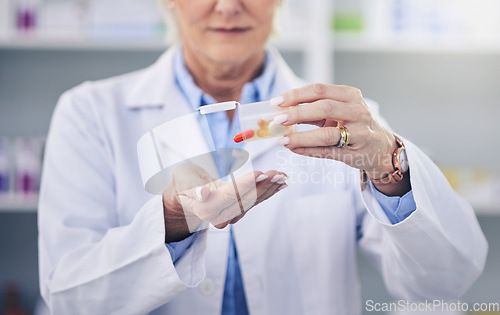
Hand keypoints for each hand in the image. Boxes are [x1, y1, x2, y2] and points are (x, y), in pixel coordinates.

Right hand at [163, 164, 286, 241]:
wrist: (186, 198)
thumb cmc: (184, 184)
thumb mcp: (182, 180)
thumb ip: (192, 186)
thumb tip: (203, 193)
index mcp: (206, 209)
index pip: (229, 195)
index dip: (246, 184)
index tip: (260, 173)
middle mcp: (220, 217)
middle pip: (245, 200)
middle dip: (263, 186)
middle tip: (277, 173)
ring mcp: (231, 216)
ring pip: (253, 202)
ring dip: (270, 189)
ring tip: (283, 177)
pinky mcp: (239, 212)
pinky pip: (256, 201)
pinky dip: (270, 191)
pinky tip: (282, 184)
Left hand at [272, 83, 409, 195]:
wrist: (382, 148)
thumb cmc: (355, 125)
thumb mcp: (340, 110)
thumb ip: (315, 109)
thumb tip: (282, 110)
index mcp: (350, 95)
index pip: (319, 90)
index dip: (296, 95)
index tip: (277, 101)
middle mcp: (357, 111)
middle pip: (324, 108)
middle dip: (298, 113)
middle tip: (278, 119)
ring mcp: (359, 133)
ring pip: (326, 134)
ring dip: (301, 136)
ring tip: (283, 139)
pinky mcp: (355, 153)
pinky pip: (327, 151)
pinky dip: (308, 150)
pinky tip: (294, 148)